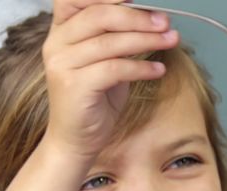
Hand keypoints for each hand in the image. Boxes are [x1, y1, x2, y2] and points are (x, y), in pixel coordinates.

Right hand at [42, 0, 178, 158]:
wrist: (76, 140)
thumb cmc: (94, 99)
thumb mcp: (105, 60)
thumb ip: (117, 37)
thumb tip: (152, 17)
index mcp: (62, 30)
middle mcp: (57, 43)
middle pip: (99, 15)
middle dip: (137, 17)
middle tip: (164, 22)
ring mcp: (62, 65)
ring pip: (109, 43)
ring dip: (146, 40)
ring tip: (169, 40)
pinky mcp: (74, 87)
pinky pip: (114, 69)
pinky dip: (141, 68)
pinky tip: (158, 70)